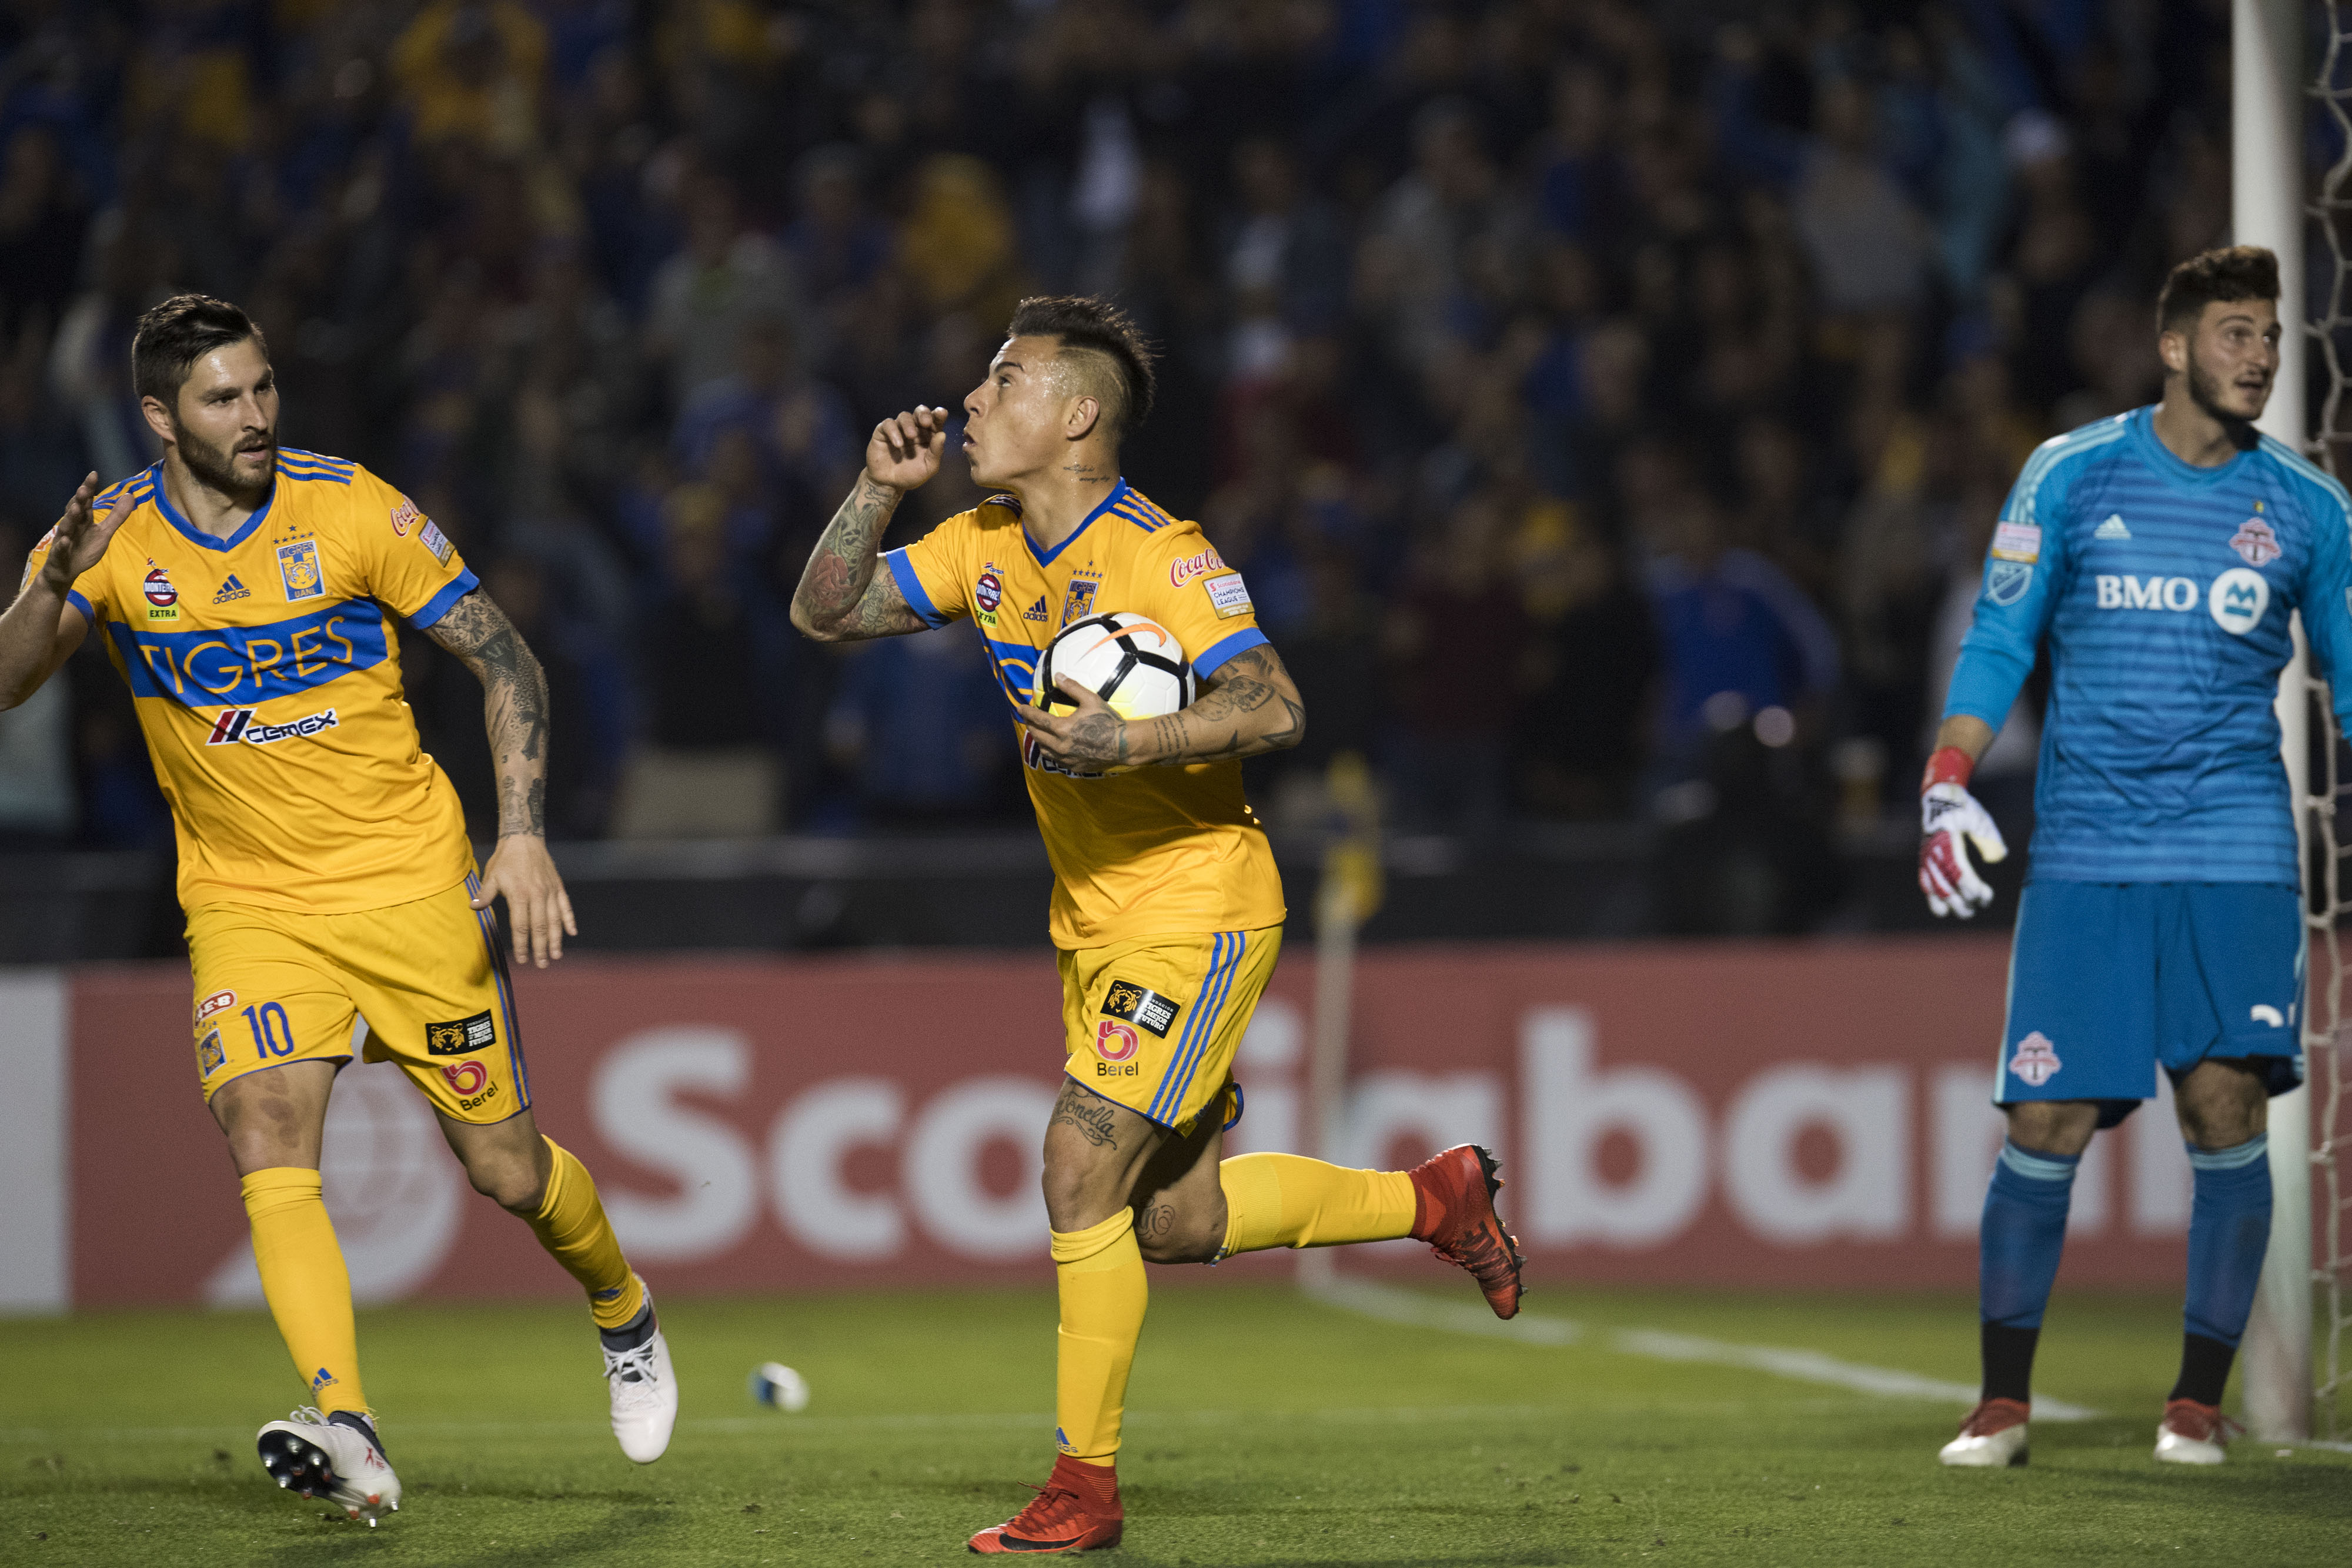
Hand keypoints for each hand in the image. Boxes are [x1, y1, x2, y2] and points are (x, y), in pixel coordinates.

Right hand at [41, 472, 135, 589]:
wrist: (66, 570)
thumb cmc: (85, 548)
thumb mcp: (104, 532)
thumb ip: (116, 515)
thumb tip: (129, 495)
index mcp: (83, 519)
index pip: (86, 501)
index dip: (88, 488)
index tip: (93, 474)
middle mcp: (72, 526)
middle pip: (75, 510)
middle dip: (78, 499)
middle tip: (84, 488)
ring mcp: (64, 539)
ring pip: (66, 527)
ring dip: (70, 517)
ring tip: (76, 507)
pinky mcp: (59, 555)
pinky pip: (60, 549)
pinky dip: (62, 545)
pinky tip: (66, 541)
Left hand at [474, 835, 577, 967]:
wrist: (525, 838)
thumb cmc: (505, 858)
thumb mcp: (491, 875)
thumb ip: (485, 893)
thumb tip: (474, 907)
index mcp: (520, 895)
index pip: (521, 926)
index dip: (522, 944)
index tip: (522, 959)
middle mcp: (538, 895)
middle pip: (540, 928)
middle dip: (541, 948)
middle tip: (541, 964)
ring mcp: (550, 891)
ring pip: (555, 920)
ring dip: (556, 939)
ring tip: (556, 955)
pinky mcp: (558, 887)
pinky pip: (566, 906)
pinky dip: (569, 920)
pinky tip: (572, 933)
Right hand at [864, 406, 946, 491]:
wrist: (889, 484)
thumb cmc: (911, 475)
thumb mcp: (928, 467)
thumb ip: (936, 452)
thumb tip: (942, 434)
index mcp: (928, 435)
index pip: (935, 421)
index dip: (939, 414)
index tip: (941, 413)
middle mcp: (914, 429)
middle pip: (920, 412)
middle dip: (924, 414)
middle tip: (926, 422)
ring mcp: (899, 429)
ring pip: (904, 416)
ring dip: (909, 424)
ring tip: (911, 436)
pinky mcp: (883, 432)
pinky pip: (888, 424)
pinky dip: (893, 432)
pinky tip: (898, 444)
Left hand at [1015, 677, 1133, 774]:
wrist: (1124, 744)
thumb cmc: (1108, 720)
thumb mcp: (1091, 700)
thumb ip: (1072, 687)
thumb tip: (1058, 676)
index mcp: (1062, 728)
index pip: (1038, 719)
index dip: (1027, 712)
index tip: (1020, 708)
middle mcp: (1060, 746)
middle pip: (1037, 736)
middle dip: (1030, 726)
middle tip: (1028, 719)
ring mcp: (1066, 759)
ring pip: (1044, 750)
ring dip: (1039, 741)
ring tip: (1039, 734)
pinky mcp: (1074, 767)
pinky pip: (1056, 760)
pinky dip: (1051, 752)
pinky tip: (1054, 748)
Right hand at [1920, 782, 2007, 917]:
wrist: (1940, 797)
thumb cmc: (1963, 808)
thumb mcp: (1979, 819)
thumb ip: (1988, 837)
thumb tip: (1998, 856)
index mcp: (1948, 843)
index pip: (1959, 874)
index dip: (1972, 889)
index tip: (1985, 896)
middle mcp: (1934, 853)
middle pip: (1945, 887)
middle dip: (1962, 902)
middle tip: (1977, 908)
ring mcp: (1927, 857)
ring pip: (1933, 888)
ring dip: (1947, 904)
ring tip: (1964, 912)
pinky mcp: (1924, 859)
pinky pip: (1925, 882)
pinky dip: (1933, 896)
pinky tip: (1942, 907)